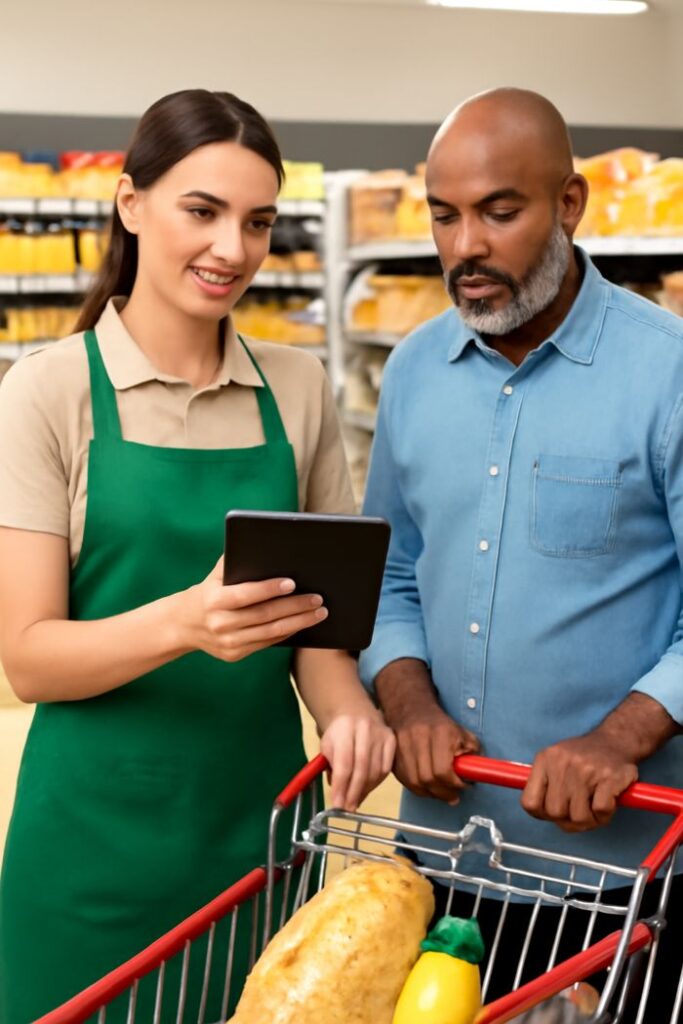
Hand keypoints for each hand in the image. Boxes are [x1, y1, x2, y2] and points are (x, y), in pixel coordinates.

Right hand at [179, 557, 327, 661]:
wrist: (184, 624)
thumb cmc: (209, 590)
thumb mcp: (216, 574)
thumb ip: (236, 561)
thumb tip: (268, 547)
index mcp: (214, 601)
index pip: (246, 595)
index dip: (269, 589)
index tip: (293, 583)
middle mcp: (220, 624)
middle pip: (265, 616)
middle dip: (295, 606)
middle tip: (318, 598)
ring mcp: (228, 643)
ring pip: (271, 633)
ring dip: (299, 622)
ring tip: (319, 612)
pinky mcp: (235, 654)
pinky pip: (267, 643)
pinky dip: (288, 632)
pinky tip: (303, 622)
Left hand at [320, 712, 395, 811]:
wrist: (356, 712)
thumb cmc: (338, 733)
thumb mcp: (326, 746)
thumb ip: (330, 768)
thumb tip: (339, 795)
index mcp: (344, 729)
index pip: (344, 762)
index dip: (341, 786)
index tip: (337, 804)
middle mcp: (365, 729)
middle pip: (362, 768)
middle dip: (354, 792)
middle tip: (348, 808)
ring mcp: (381, 734)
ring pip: (375, 770)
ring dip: (365, 790)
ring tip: (355, 801)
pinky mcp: (392, 739)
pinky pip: (386, 768)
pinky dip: (376, 782)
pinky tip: (367, 788)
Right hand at [392, 704, 479, 804]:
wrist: (411, 709)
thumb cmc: (440, 724)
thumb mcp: (462, 732)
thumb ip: (473, 752)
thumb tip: (477, 774)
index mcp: (439, 732)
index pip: (443, 770)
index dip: (454, 784)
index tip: (464, 786)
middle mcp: (418, 739)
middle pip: (428, 779)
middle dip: (444, 793)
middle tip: (454, 795)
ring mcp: (402, 748)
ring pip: (415, 783)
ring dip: (431, 793)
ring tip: (442, 793)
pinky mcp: (393, 756)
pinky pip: (405, 781)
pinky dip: (418, 789)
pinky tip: (429, 788)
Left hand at [521, 731, 637, 832]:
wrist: (616, 740)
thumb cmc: (584, 758)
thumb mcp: (556, 761)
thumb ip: (545, 785)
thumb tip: (541, 814)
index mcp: (545, 759)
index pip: (530, 802)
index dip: (542, 815)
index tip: (556, 814)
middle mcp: (562, 763)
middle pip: (555, 813)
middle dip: (569, 820)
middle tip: (581, 813)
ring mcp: (585, 769)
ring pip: (578, 817)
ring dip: (589, 821)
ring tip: (594, 809)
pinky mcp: (609, 777)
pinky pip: (600, 811)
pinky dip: (605, 815)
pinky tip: (608, 804)